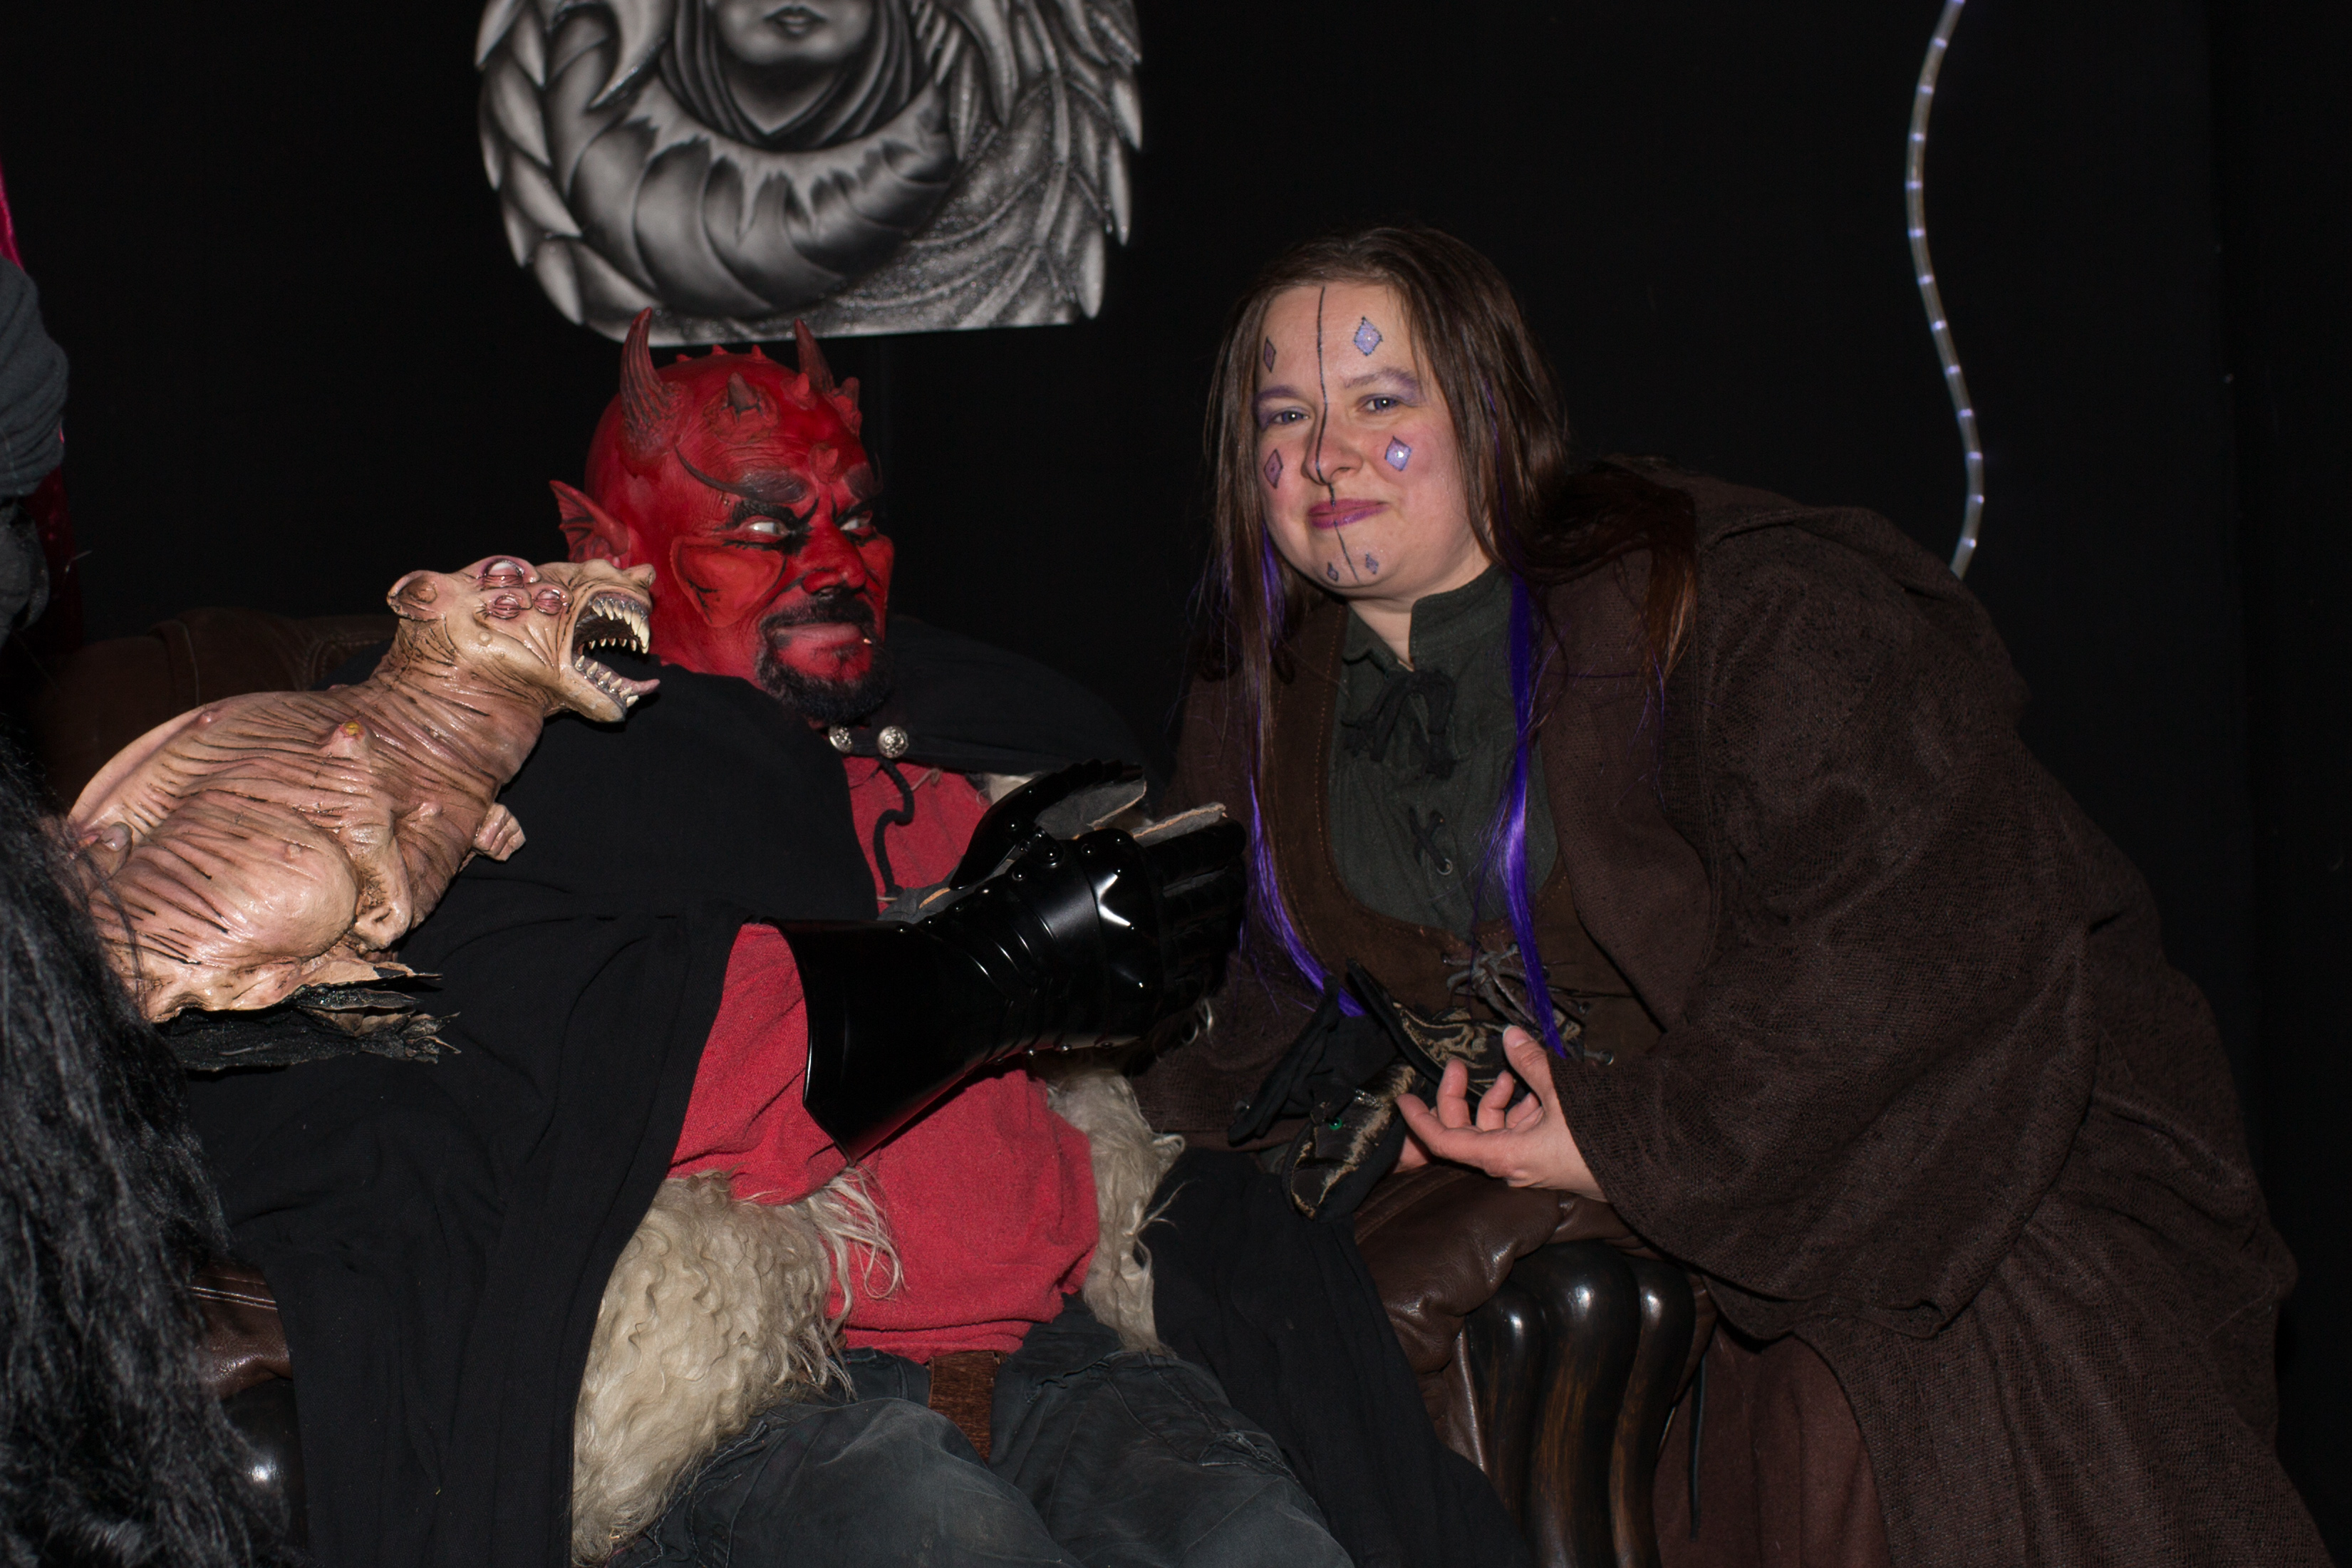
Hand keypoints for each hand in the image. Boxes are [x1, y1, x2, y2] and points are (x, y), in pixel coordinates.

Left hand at [1395, 1027, 1604, 1197]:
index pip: (1445, 1143)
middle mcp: (1511, 1166)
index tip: (1402, 1099)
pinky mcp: (1548, 1160)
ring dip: (1497, 1099)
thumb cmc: (1603, 1136)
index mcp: (1504, 1156)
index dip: (1421, 1120)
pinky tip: (1536, 1089)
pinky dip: (1521, 1109)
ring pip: (1496, 1130)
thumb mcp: (1563, 1092)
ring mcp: (1529, 1165)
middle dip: (1460, 1097)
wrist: (1649, 1168)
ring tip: (1514, 1073)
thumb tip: (1508, 1036)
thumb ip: (1531, 1062)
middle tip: (1460, 1065)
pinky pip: (1520, 1133)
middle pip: (1467, 1133)